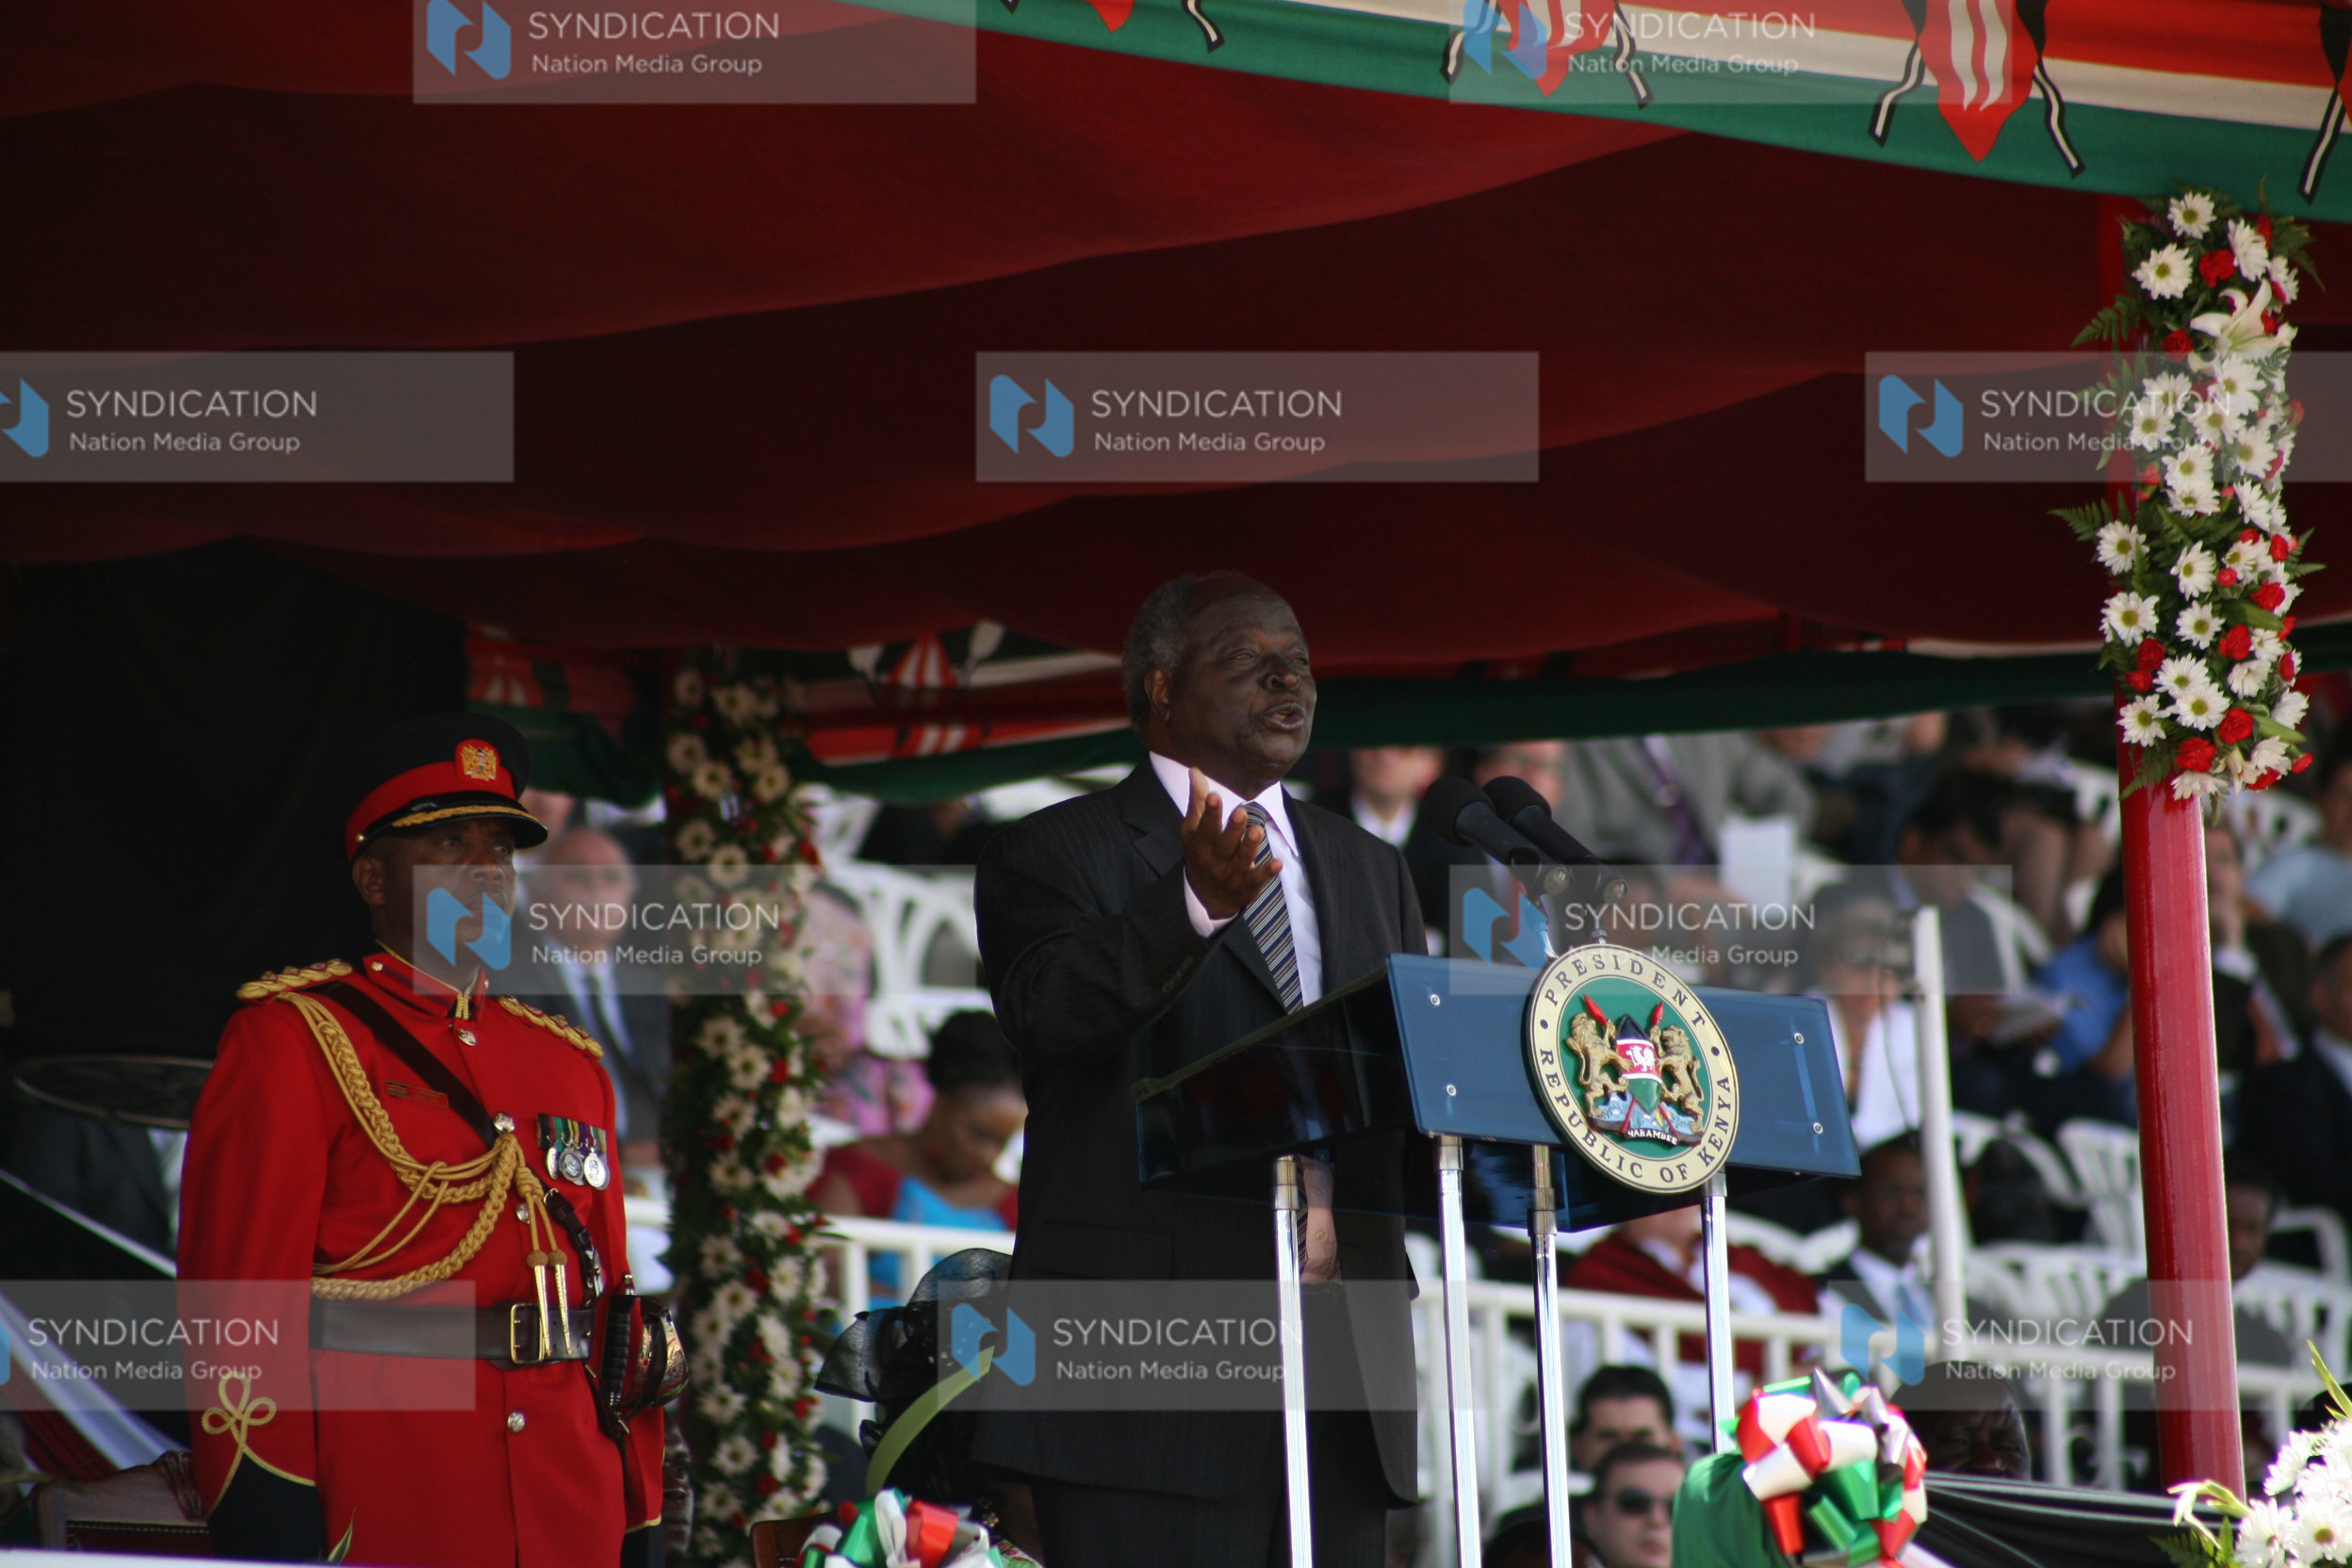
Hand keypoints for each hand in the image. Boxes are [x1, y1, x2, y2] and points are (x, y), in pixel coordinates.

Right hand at [1181, 766, 1279, 918]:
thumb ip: (1198, 801)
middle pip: (1224, 844)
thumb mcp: (1194, 829)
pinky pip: (1257, 879)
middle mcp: (1214, 859)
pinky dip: (1267, 872)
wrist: (1207, 896)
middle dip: (1233, 829)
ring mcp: (1230, 874)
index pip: (1205, 826)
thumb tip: (1195, 770)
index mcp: (1200, 843)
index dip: (1210, 812)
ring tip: (1257, 831)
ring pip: (1241, 860)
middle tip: (1241, 812)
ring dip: (1250, 846)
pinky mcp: (1247, 886)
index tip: (1214, 795)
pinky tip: (1278, 863)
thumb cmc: (1202, 852)